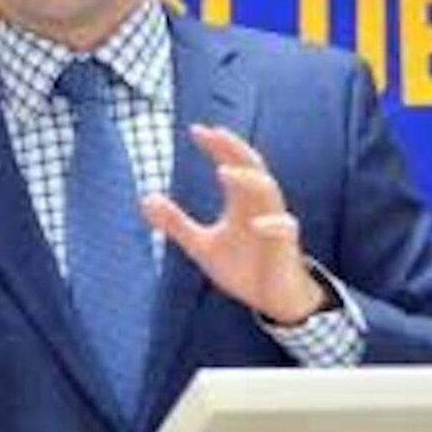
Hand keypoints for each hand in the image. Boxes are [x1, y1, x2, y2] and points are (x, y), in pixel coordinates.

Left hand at [142, 125, 323, 324]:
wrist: (274, 301)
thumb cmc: (242, 268)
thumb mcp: (201, 246)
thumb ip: (175, 223)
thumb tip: (145, 198)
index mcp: (241, 202)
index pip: (231, 163)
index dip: (216, 145)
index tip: (195, 130)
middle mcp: (260, 205)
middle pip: (252, 166)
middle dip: (233, 148)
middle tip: (213, 133)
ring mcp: (274, 224)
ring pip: (269, 191)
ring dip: (247, 180)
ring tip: (222, 171)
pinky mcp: (286, 247)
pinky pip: (284, 229)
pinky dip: (272, 224)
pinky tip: (256, 224)